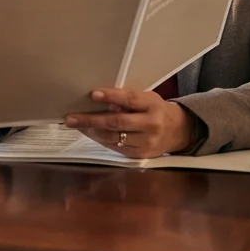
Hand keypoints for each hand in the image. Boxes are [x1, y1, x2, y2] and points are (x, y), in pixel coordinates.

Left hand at [64, 88, 197, 158]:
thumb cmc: (155, 109)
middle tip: (70, 118)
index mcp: (152, 106)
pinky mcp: (140, 155)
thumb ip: (127, 99)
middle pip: (117, 123)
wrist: (178, 131)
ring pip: (113, 138)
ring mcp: (146, 143)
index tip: (93, 94)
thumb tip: (100, 101)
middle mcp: (151, 125)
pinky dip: (100, 140)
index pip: (130, 100)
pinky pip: (115, 148)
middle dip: (90, 120)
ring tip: (75, 125)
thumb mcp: (146, 98)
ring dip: (91, 131)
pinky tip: (89, 133)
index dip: (111, 97)